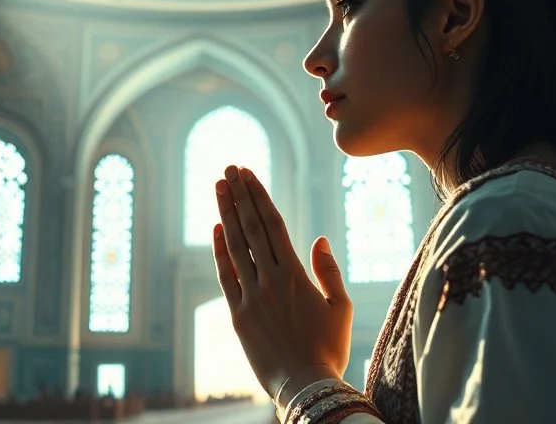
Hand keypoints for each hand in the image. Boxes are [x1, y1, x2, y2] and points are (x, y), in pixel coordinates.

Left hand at [211, 165, 352, 404]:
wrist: (306, 387)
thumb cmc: (330, 349)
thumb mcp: (340, 308)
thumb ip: (329, 271)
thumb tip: (319, 239)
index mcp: (296, 274)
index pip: (274, 224)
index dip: (259, 196)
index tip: (249, 174)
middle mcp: (271, 279)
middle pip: (251, 228)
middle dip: (240, 195)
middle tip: (230, 169)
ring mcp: (251, 296)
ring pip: (235, 246)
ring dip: (226, 214)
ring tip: (219, 187)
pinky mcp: (238, 315)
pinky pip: (225, 276)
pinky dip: (219, 250)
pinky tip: (215, 229)